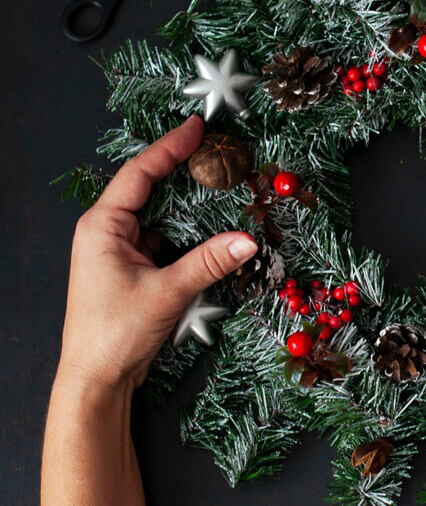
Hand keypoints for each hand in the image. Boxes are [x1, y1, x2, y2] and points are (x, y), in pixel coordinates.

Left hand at [56, 116, 257, 393]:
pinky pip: (169, 243)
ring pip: (165, 219)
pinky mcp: (137, 270)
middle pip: (154, 190)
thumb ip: (209, 262)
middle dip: (188, 175)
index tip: (197, 127)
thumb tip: (249, 238)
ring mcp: (123, 252)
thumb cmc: (113, 334)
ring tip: (226, 194)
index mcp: (103, 226)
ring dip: (194, 211)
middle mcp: (110, 233)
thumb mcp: (166, 293)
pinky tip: (216, 237)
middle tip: (221, 156)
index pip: (140, 173)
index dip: (170, 147)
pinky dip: (193, 239)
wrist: (97, 379)